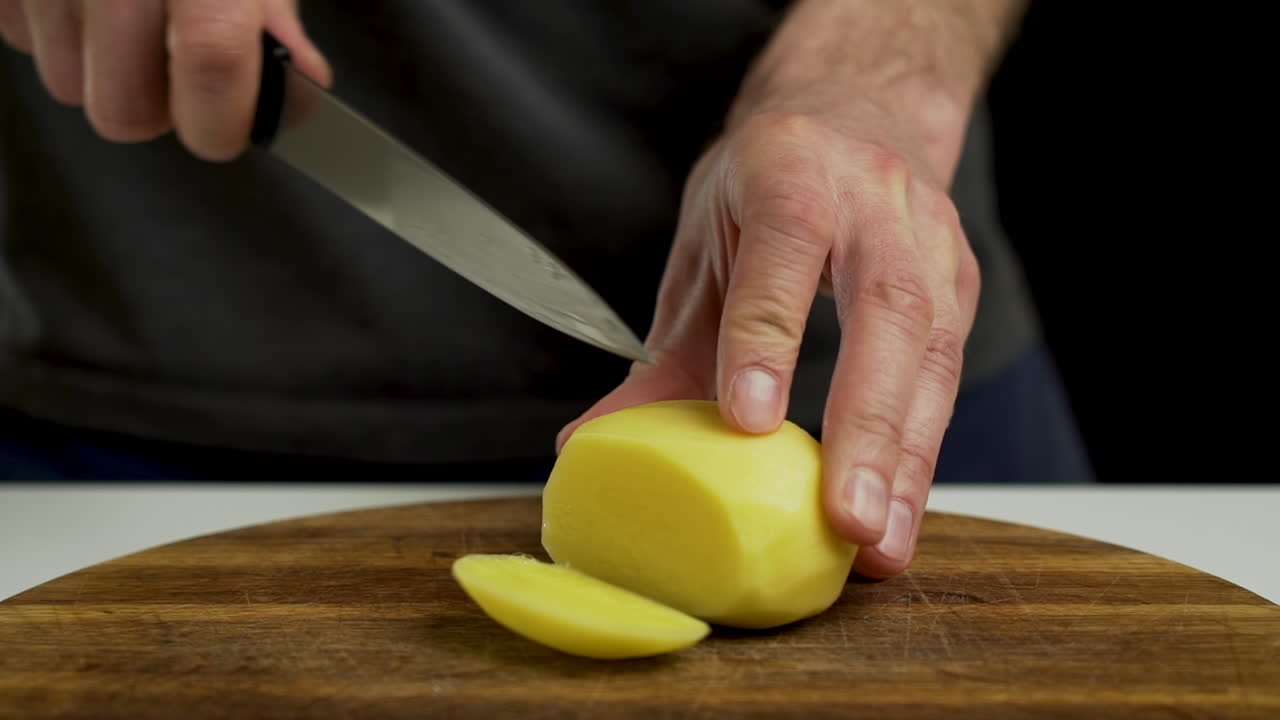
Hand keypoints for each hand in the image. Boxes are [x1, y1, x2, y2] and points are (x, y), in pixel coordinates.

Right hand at [0, 0, 329, 160]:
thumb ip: (273, 17)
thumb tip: (300, 82)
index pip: (215, 63)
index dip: (222, 119)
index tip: (228, 126)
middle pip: (121, 112)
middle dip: (157, 105)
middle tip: (178, 67)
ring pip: (67, 84)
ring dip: (104, 70)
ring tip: (130, 15)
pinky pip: (24, 41)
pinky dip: (61, 31)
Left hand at [557, 101, 980, 578]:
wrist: (856, 116)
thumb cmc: (768, 188)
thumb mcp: (702, 251)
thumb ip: (662, 354)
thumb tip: (591, 444)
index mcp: (790, 171)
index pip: (783, 253)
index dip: (767, 337)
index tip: (750, 420)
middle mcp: (873, 199)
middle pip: (887, 309)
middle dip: (866, 424)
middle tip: (845, 518)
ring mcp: (931, 239)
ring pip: (936, 352)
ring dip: (909, 458)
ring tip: (881, 542)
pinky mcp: (961, 284)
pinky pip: (950, 375)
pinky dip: (925, 450)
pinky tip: (902, 511)